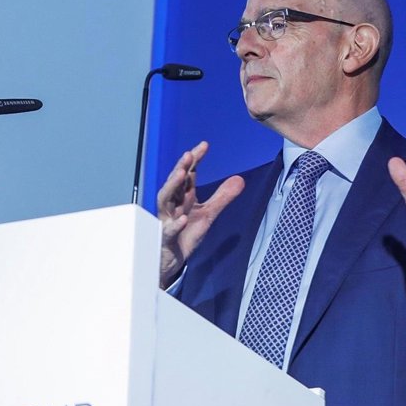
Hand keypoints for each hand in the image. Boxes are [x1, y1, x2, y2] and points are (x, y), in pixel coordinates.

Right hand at [156, 141, 243, 287]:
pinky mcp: (166, 238)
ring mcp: (166, 220)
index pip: (187, 174)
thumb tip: (240, 179)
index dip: (194, 159)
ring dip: (172, 186)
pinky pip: (168, 230)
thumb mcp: (208, 214)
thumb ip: (222, 197)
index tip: (204, 145)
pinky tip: (183, 218)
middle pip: (174, 183)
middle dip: (180, 168)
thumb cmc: (185, 234)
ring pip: (165, 200)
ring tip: (182, 174)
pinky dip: (175, 224)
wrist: (172, 260)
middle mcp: (172, 205)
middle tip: (188, 155)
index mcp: (182, 196)